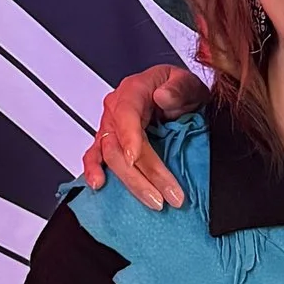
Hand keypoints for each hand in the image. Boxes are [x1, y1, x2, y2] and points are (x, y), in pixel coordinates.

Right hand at [77, 63, 205, 204]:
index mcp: (134, 90)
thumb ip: (178, 88)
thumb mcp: (188, 82)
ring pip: (110, 158)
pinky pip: (95, 158)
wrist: (179, 97)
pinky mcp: (109, 144)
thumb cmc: (179, 89)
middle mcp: (116, 110)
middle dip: (142, 174)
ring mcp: (110, 128)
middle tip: (165, 195)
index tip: (134, 157)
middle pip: (118, 145)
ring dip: (131, 182)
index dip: (129, 136)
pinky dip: (94, 172)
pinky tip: (99, 186)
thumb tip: (163, 96)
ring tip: (153, 201)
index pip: (126, 114)